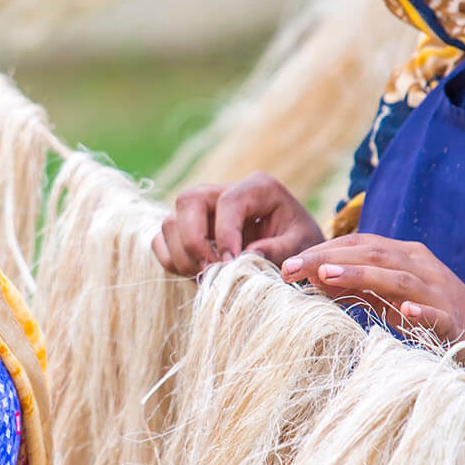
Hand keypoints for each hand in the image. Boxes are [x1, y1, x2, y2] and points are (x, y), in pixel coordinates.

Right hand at [153, 173, 324, 277]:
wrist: (292, 249)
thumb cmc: (300, 243)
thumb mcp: (303, 245)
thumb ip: (281, 250)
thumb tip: (247, 256)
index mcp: (258, 188)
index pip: (229, 201)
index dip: (226, 233)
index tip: (232, 263)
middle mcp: (223, 191)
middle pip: (189, 201)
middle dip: (195, 240)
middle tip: (213, 270)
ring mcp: (201, 210)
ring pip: (171, 222)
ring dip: (184, 255)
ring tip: (208, 277)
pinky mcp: (186, 228)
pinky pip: (162, 240)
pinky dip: (172, 260)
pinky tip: (197, 274)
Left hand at [282, 233, 464, 397]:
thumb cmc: (436, 323)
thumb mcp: (390, 301)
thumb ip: (358, 287)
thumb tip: (314, 278)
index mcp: (406, 258)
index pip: (359, 245)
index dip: (322, 251)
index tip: (286, 264)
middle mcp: (423, 267)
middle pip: (372, 253)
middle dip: (329, 258)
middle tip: (291, 268)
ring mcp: (442, 291)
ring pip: (399, 277)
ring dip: (362, 273)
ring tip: (327, 276)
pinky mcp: (457, 320)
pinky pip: (438, 312)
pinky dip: (422, 309)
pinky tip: (405, 311)